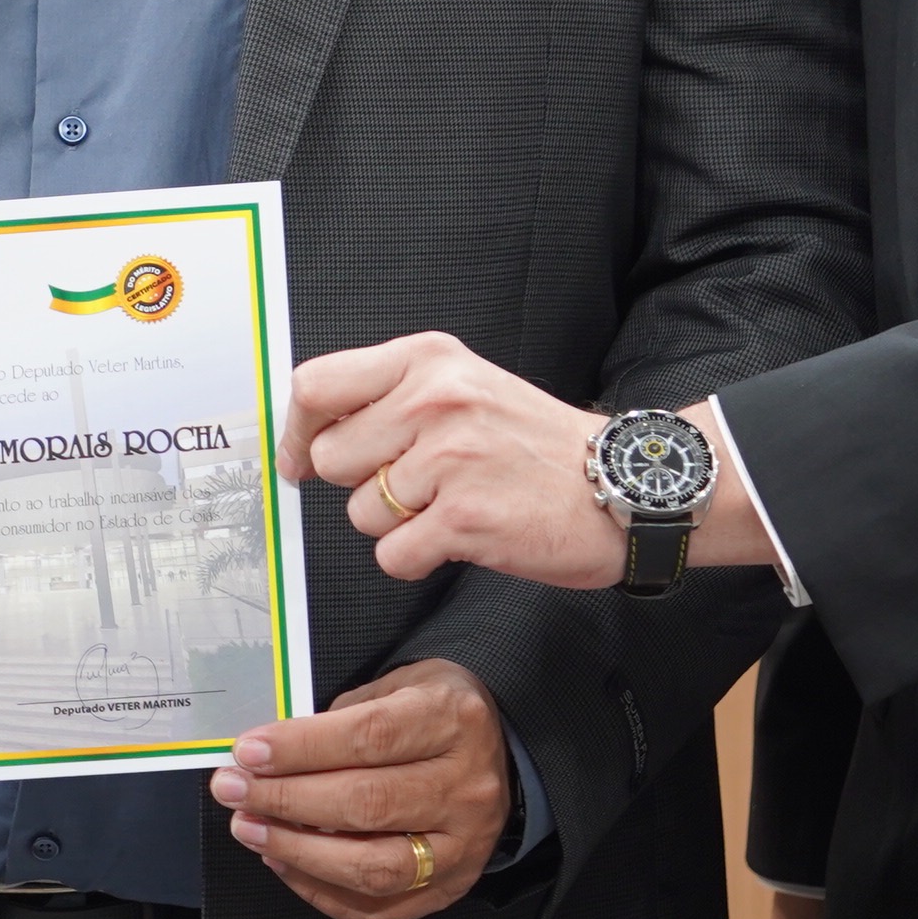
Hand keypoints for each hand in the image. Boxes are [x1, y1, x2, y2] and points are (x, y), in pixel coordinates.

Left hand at [211, 658, 507, 918]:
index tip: (248, 752)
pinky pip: (379, 908)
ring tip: (250, 830)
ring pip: (373, 866)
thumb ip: (343, 715)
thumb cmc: (434, 712)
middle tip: (233, 791)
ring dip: (299, 853)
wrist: (502, 754)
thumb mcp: (400, 684)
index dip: (302, 748)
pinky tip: (283, 862)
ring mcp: (463, 846)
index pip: (368, 738)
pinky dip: (322, 892)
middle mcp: (465, 787)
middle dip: (286, 800)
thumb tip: (271, 752)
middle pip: (367, 804)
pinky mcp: (451, 888)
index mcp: (451, 721)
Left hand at [287, 333, 618, 586]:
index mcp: (427, 360)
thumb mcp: (462, 385)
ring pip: (360, 512)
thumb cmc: (536, 443)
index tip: (298, 456)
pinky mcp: (465, 519)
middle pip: (329, 458)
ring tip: (452, 503)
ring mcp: (450, 460)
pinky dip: (419, 558)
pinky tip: (460, 535)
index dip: (296, 431)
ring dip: (397, 522)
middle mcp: (434, 401)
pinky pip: (393, 555)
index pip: (315, 386)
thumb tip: (307, 435)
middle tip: (415, 482)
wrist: (621, 483)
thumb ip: (389, 396)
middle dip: (361, 481)